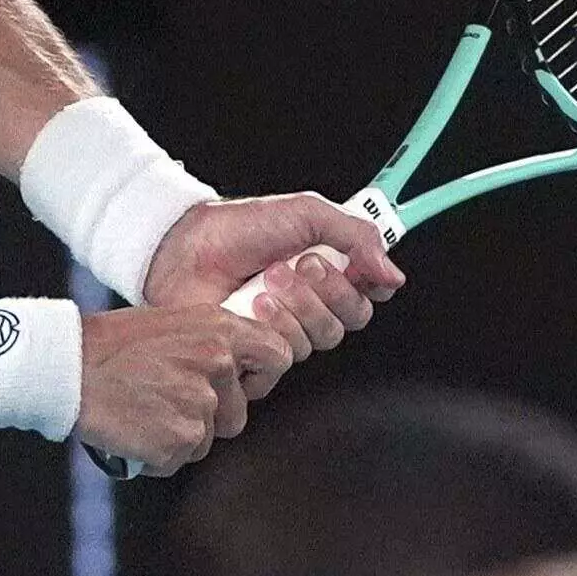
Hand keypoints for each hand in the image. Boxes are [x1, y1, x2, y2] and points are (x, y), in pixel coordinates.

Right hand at [75, 300, 297, 472]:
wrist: (67, 367)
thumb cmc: (110, 345)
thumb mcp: (172, 324)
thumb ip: (211, 343)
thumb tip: (237, 370)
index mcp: (220, 330)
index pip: (278, 357)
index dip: (261, 379)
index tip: (239, 386)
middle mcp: (218, 365)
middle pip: (237, 415)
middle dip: (207, 418)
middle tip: (164, 399)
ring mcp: (201, 404)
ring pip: (205, 440)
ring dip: (178, 435)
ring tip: (144, 410)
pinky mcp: (180, 439)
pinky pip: (178, 459)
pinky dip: (156, 454)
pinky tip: (133, 429)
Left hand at [146, 194, 406, 331]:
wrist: (184, 249)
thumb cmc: (237, 227)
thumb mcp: (305, 213)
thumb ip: (356, 236)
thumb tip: (391, 273)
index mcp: (328, 273)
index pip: (369, 295)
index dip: (366, 285)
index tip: (353, 265)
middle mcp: (310, 305)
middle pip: (349, 320)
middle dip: (326, 292)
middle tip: (298, 266)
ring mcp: (284, 332)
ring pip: (319, 340)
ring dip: (295, 308)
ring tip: (263, 284)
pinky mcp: (257, 356)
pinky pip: (284, 362)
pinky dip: (270, 333)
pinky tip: (250, 309)